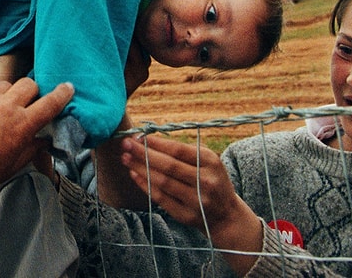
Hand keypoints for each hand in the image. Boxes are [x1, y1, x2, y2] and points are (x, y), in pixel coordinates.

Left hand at [0, 75, 73, 197]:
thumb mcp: (13, 165)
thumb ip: (32, 148)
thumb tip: (44, 139)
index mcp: (22, 125)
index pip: (50, 103)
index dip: (62, 94)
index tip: (68, 87)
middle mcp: (6, 107)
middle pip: (29, 85)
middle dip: (33, 92)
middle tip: (28, 103)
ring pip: (6, 84)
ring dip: (9, 93)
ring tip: (2, 108)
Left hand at [120, 135, 261, 272]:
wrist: (226, 215)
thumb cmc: (211, 179)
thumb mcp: (208, 161)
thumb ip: (184, 150)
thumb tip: (149, 139)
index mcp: (211, 162)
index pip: (179, 150)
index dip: (156, 143)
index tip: (138, 136)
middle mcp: (205, 181)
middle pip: (168, 166)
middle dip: (143, 153)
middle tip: (125, 144)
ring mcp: (196, 200)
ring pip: (162, 182)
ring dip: (140, 168)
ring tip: (125, 158)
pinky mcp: (186, 215)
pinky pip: (161, 198)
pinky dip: (146, 185)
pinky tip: (135, 174)